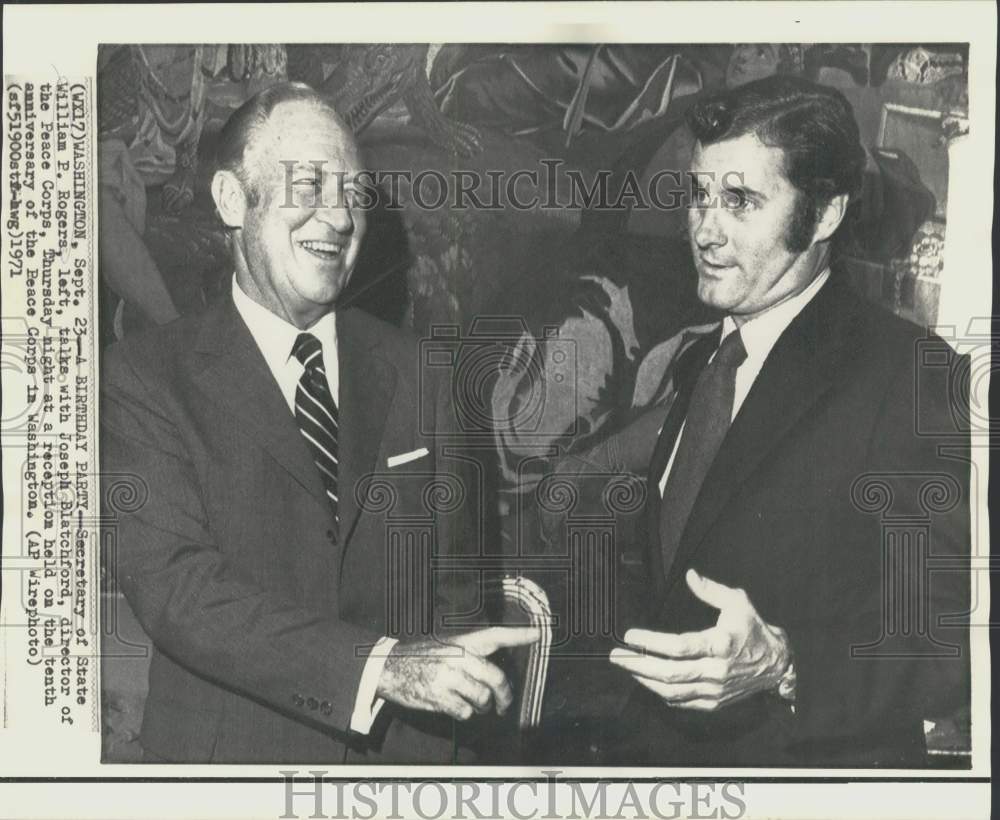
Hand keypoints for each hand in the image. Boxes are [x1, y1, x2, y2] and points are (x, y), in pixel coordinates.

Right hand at [377, 626, 539, 720]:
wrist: (388, 667)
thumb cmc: (421, 657)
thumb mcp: (446, 646)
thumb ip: (470, 654)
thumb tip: (496, 671)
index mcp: (461, 642)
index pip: (495, 635)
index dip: (518, 635)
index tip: (538, 634)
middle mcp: (457, 657)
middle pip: (496, 678)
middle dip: (505, 696)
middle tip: (504, 704)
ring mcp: (448, 676)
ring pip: (483, 698)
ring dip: (483, 707)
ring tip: (474, 704)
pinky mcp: (438, 696)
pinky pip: (465, 711)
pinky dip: (464, 713)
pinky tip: (455, 707)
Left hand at [609, 569, 790, 710]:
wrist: (777, 664)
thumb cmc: (753, 629)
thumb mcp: (737, 602)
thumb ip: (711, 590)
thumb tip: (690, 575)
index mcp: (721, 644)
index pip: (680, 646)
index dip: (651, 643)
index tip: (630, 636)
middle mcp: (717, 670)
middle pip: (670, 673)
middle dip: (638, 665)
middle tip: (616, 656)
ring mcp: (716, 690)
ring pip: (672, 691)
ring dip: (645, 680)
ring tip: (627, 667)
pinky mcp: (715, 702)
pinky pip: (682, 702)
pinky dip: (661, 692)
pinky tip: (647, 681)